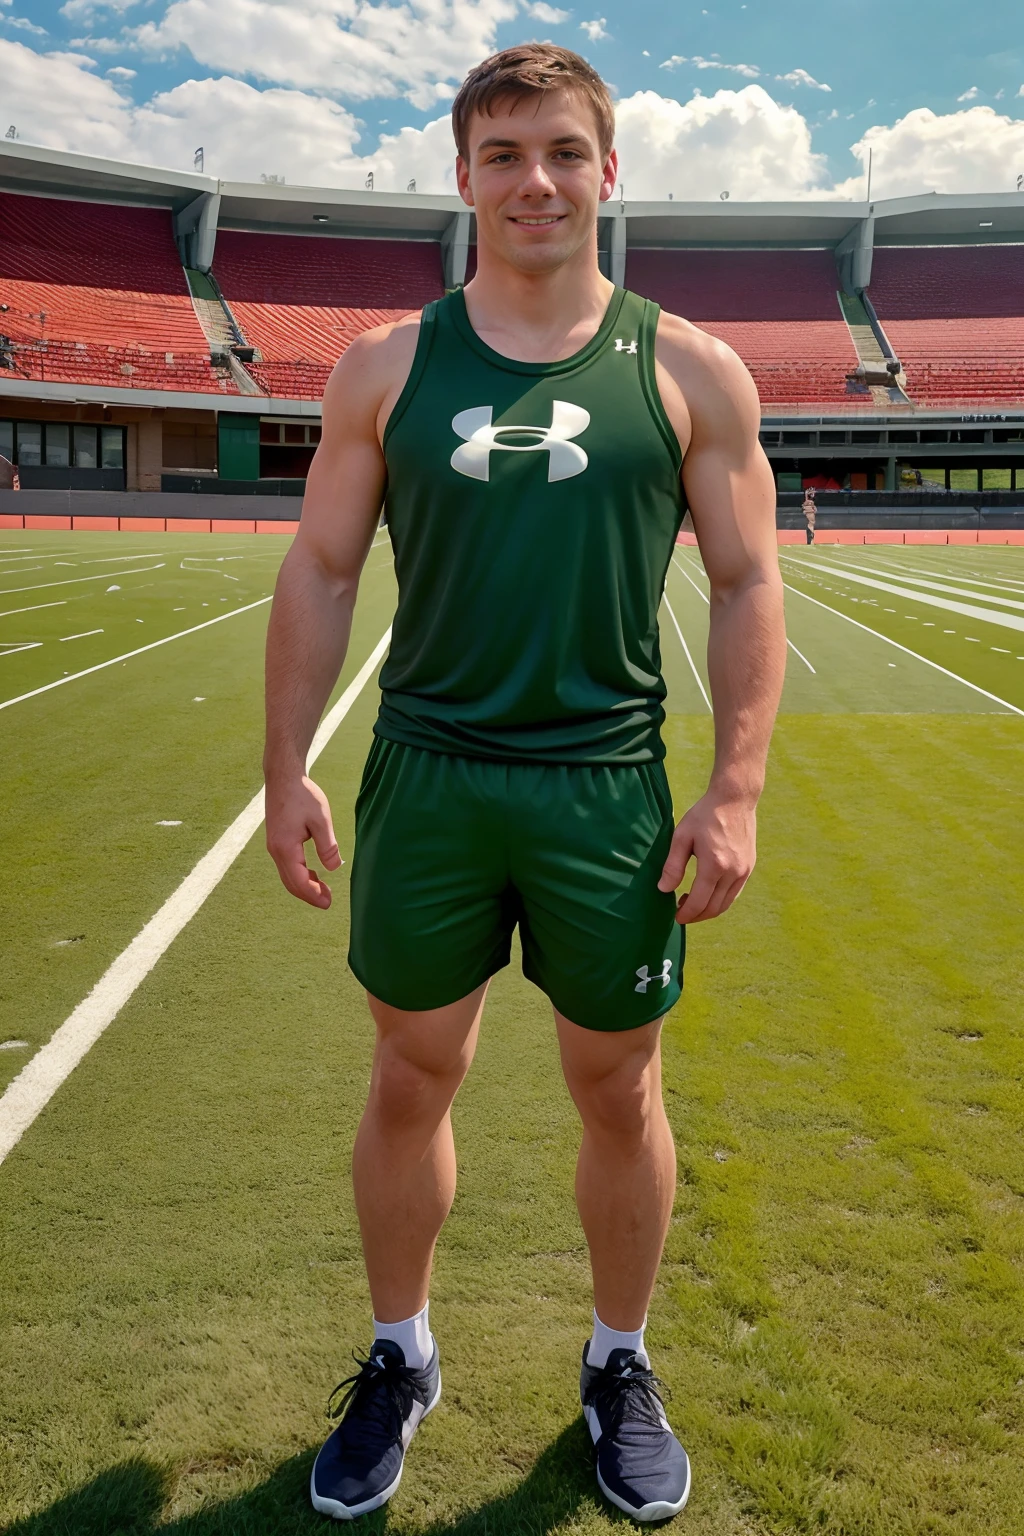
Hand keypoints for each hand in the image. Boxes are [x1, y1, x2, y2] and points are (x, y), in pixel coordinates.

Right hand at [265, 774, 340, 908]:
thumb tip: (334, 868)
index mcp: (286, 848)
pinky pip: (286, 865)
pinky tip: (313, 873)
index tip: (328, 902)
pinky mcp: (276, 841)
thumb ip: (328, 846)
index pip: (299, 881)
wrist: (283, 777)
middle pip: (291, 883)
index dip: (313, 895)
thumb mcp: (321, 820)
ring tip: (323, 890)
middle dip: (309, 895)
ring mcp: (273, 846)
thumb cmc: (303, 795)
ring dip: (304, 885)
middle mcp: (275, 850)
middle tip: (328, 901)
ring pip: (287, 875)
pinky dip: (299, 875)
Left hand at [657, 791, 755, 923]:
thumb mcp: (682, 837)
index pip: (699, 902)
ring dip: (708, 911)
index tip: (675, 917)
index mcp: (714, 865)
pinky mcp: (749, 867)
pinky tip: (708, 894)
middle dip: (696, 916)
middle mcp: (733, 872)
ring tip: (691, 905)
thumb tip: (663, 889)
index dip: (686, 914)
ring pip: (726, 904)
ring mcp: (744, 871)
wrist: (734, 800)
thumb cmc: (704, 815)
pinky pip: (734, 893)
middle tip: (681, 914)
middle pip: (714, 908)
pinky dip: (720, 901)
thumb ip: (672, 866)